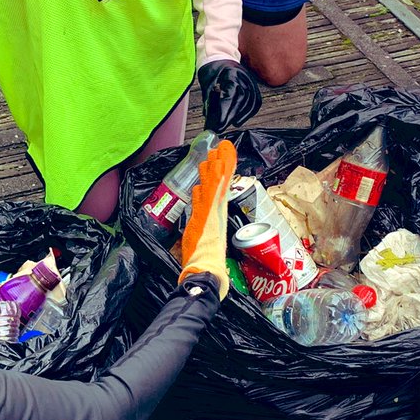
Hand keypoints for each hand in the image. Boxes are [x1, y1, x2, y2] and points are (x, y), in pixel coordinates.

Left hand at [178, 140, 236, 298]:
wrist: (208, 272)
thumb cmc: (204, 262)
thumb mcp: (199, 236)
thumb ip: (199, 217)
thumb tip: (197, 200)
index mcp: (215, 219)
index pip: (219, 192)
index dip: (222, 176)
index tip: (222, 160)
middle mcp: (216, 214)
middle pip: (219, 185)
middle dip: (220, 166)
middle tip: (221, 148)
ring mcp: (213, 214)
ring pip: (216, 185)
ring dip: (218, 167)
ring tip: (219, 150)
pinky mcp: (208, 215)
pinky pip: (211, 192)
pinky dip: (215, 178)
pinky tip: (215, 166)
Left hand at [198, 60, 261, 132]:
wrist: (221, 56)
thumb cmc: (212, 69)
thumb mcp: (207, 83)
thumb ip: (210, 101)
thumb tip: (210, 120)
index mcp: (230, 75)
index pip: (230, 97)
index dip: (224, 113)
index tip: (218, 124)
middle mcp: (243, 77)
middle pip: (241, 100)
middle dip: (231, 116)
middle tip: (222, 126)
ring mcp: (250, 81)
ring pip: (250, 102)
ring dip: (241, 116)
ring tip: (232, 123)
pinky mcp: (253, 85)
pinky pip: (255, 101)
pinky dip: (249, 112)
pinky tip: (241, 118)